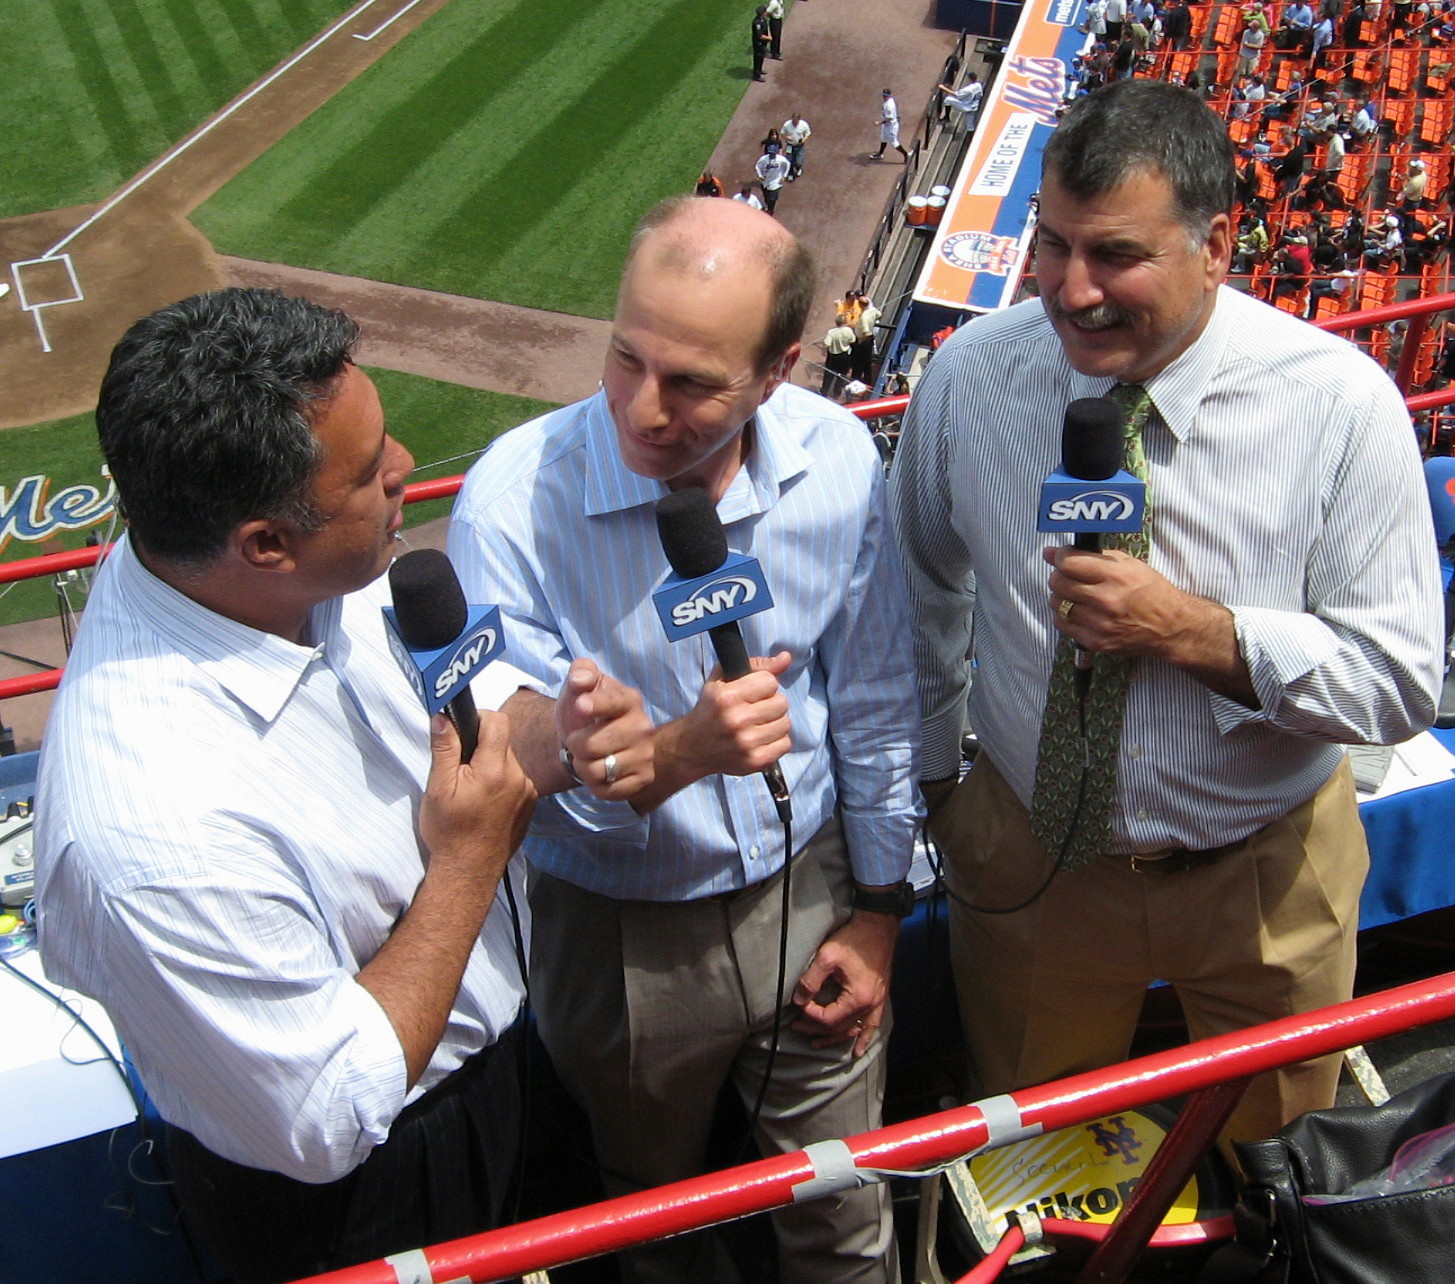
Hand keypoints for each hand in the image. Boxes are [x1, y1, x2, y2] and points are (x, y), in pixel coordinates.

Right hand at [419, 710, 535, 886]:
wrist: (468, 871)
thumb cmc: (449, 831)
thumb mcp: (438, 788)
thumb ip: (444, 749)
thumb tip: (443, 717)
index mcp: (494, 769)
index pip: (497, 721)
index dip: (478, 719)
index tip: (462, 733)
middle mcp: (518, 777)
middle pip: (502, 740)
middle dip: (480, 746)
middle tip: (460, 768)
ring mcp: (528, 791)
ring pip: (508, 760)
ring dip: (490, 765)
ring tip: (471, 789)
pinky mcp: (530, 803)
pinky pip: (516, 778)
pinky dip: (500, 781)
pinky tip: (485, 801)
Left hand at [555, 659, 653, 799]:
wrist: (589, 741)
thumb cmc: (583, 712)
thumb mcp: (577, 687)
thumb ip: (580, 673)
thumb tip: (581, 679)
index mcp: (629, 699)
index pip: (612, 701)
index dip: (594, 704)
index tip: (580, 706)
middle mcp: (643, 726)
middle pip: (593, 745)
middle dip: (575, 745)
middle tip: (577, 741)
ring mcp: (646, 754)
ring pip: (598, 770)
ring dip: (582, 766)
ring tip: (586, 757)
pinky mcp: (644, 778)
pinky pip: (607, 790)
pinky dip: (594, 785)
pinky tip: (599, 772)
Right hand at [628, 651, 792, 812]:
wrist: (692, 748)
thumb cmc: (710, 709)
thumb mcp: (722, 680)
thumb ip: (756, 666)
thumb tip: (786, 657)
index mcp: (727, 697)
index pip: (770, 681)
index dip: (763, 684)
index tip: (753, 692)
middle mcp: (737, 720)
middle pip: (781, 703)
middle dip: (771, 703)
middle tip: (756, 709)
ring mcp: (747, 743)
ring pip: (786, 723)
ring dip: (775, 722)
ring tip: (758, 724)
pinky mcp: (756, 761)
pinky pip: (785, 744)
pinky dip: (777, 740)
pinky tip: (761, 738)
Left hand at [792, 910, 898, 1056]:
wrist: (878, 925)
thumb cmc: (854, 939)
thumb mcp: (826, 957)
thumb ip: (810, 980)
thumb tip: (798, 1000)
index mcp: (857, 997)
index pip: (828, 1018)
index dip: (810, 1015)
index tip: (798, 1004)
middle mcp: (870, 1005)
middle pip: (839, 1027)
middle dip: (816, 1029)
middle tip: (796, 1028)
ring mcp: (877, 1002)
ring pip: (853, 1029)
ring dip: (834, 1038)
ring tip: (816, 1043)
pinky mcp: (879, 997)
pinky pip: (872, 1024)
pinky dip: (864, 1038)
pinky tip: (858, 1050)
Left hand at [1044, 546, 1255, 703]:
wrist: (1170, 626)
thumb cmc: (1151, 591)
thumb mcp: (1130, 564)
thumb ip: (1093, 555)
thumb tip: (1054, 552)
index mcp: (1116, 575)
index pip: (1069, 562)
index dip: (1059, 556)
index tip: (1060, 556)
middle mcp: (1106, 599)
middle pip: (1059, 583)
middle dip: (1058, 575)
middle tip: (1066, 575)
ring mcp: (1100, 623)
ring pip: (1057, 604)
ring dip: (1060, 596)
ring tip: (1073, 594)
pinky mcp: (1096, 641)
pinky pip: (1063, 624)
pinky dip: (1064, 615)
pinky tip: (1077, 610)